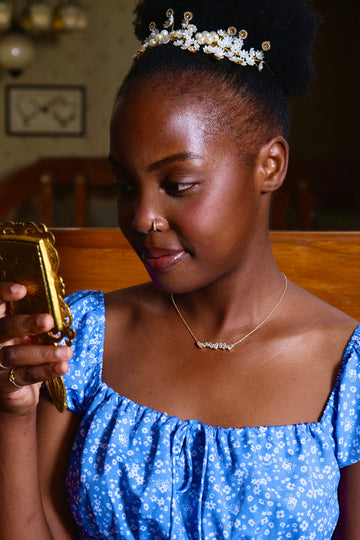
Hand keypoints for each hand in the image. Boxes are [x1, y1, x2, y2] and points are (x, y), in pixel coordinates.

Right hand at [0, 283, 71, 414]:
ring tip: (66, 351)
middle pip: (4, 328)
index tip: (22, 290)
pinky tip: (62, 366)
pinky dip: (46, 370)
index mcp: (0, 321)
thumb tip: (58, 309)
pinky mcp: (4, 384)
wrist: (16, 391)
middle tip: (48, 321)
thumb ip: (37, 319)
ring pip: (14, 355)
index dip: (3, 293)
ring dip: (43, 352)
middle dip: (26, 323)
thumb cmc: (26, 352)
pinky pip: (25, 375)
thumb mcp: (30, 333)